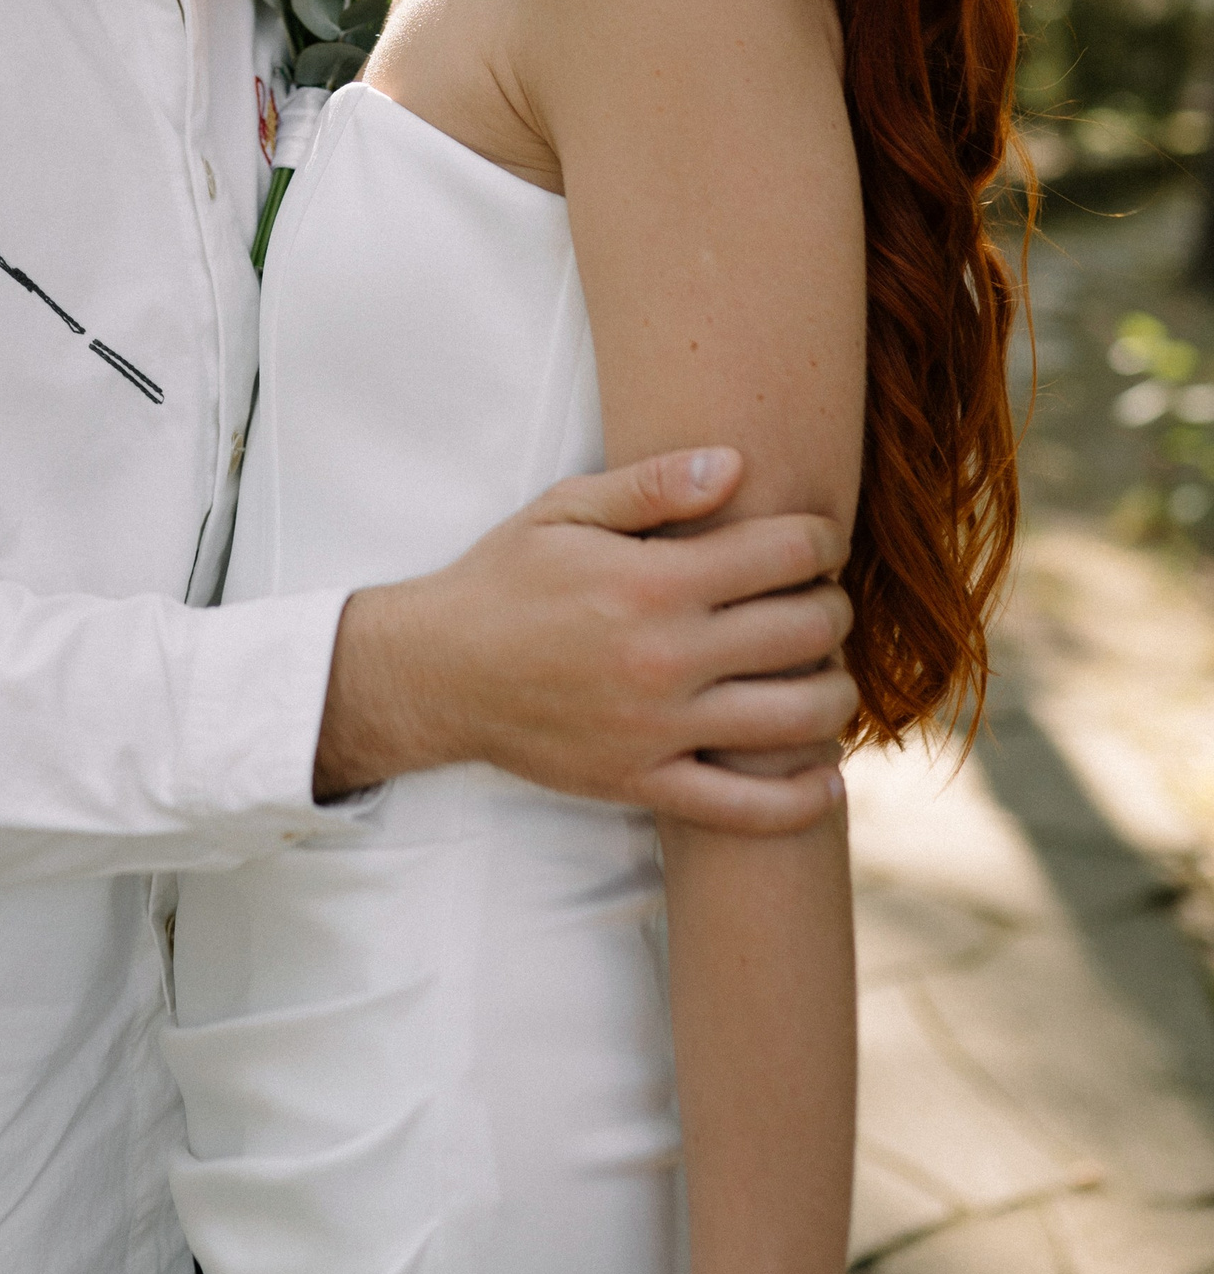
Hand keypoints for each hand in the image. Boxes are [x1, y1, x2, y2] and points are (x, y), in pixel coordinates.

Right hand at [313, 446, 855, 829]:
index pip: (786, 552)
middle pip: (807, 631)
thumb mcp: (563, 509)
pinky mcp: (644, 783)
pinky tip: (825, 775)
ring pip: (797, 720)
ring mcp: (658, 729)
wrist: (437, 672)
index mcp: (651, 581)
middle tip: (822, 600)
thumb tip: (735, 463)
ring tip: (825, 673)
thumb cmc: (505, 580)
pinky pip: (747, 810)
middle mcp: (665, 657)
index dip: (823, 539)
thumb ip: (652, 484)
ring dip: (836, 694)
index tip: (820, 541)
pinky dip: (802, 800)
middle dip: (834, 608)